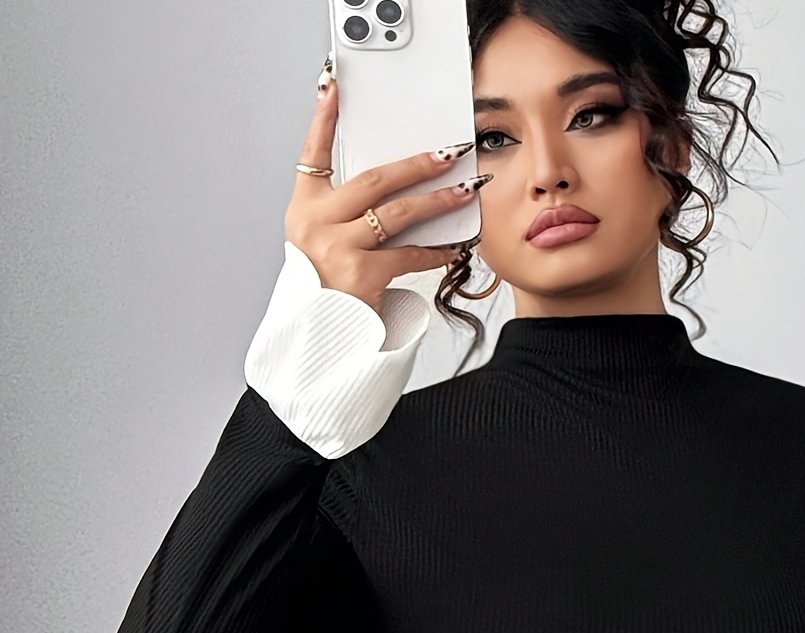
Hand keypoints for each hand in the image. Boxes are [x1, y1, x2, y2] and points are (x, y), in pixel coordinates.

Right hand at [281, 53, 487, 313]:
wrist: (320, 342)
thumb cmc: (327, 294)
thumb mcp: (325, 248)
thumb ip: (347, 217)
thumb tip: (398, 190)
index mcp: (303, 212)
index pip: (311, 154)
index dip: (322, 117)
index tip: (333, 84)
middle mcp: (315, 225)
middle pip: (373, 180)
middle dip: (417, 164)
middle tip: (449, 152)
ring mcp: (336, 248)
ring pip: (397, 213)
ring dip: (438, 201)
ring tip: (466, 191)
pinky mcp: (361, 274)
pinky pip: (409, 254)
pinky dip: (436, 251)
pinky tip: (455, 247)